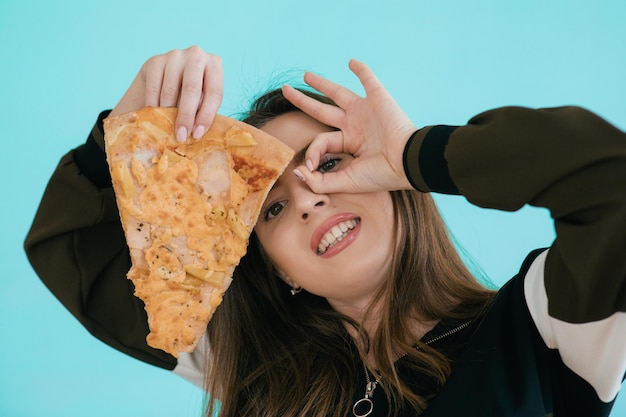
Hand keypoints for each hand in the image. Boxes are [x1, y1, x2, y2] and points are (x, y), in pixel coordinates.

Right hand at [109, 46, 223, 141]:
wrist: (167, 75)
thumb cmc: (193, 92)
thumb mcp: (204, 98)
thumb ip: (204, 109)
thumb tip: (197, 133)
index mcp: (215, 65)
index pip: (214, 93)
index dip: (206, 116)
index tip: (197, 135)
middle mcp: (196, 55)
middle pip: (192, 89)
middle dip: (186, 117)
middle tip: (181, 136)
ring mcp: (175, 55)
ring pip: (170, 91)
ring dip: (168, 114)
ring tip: (167, 129)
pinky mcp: (155, 61)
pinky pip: (154, 89)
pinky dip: (153, 106)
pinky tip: (155, 117)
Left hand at [282, 59, 416, 193]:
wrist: (407, 162)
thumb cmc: (380, 175)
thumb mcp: (345, 182)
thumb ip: (319, 182)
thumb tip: (297, 171)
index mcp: (348, 144)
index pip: (321, 142)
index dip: (312, 153)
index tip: (311, 166)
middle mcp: (354, 126)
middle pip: (322, 111)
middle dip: (303, 101)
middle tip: (286, 91)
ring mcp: (365, 111)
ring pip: (337, 93)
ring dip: (322, 83)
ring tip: (306, 75)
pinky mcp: (378, 99)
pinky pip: (368, 80)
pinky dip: (361, 70)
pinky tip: (351, 62)